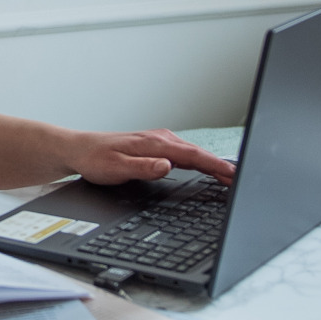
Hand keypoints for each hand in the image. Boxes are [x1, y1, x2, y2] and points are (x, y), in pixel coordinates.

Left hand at [69, 130, 235, 186]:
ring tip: (230, 176)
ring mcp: (159, 141)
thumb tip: (167, 166)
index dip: (215, 166)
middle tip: (241, 180)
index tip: (232, 175)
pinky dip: (200, 161)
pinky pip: (184, 153)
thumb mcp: (116, 168)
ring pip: (193, 153)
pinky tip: (205, 168)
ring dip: (212, 163)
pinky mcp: (156, 146)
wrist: (79, 150)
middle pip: (198, 154)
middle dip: (221, 165)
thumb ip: (142, 168)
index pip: (192, 156)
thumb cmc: (95, 159)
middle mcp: (160, 139)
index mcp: (154, 144)